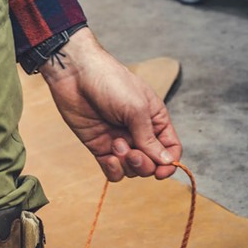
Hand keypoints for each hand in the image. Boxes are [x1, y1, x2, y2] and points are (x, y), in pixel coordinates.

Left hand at [40, 28, 181, 181]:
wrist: (77, 75)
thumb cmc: (111, 82)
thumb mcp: (136, 109)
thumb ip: (150, 138)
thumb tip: (166, 162)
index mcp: (155, 120)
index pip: (170, 148)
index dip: (169, 163)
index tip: (161, 172)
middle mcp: (139, 133)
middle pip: (151, 163)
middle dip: (144, 164)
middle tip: (132, 153)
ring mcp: (119, 141)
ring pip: (132, 170)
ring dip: (126, 164)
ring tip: (115, 144)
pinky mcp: (100, 147)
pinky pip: (113, 171)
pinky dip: (113, 170)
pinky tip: (109, 158)